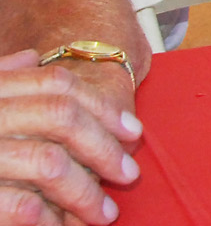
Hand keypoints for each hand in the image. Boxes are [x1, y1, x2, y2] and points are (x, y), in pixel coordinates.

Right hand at [0, 51, 141, 225]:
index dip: (101, 106)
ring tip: (103, 213)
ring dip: (85, 191)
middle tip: (128, 174)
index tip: (132, 132)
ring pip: (49, 163)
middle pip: (62, 117)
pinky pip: (20, 204)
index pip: (57, 85)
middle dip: (103, 146)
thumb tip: (31, 58)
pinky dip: (47, 218)